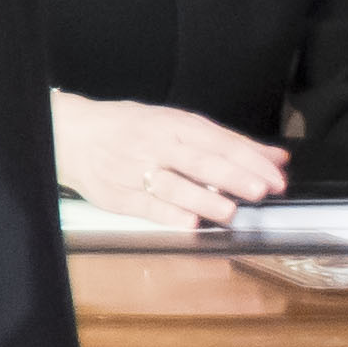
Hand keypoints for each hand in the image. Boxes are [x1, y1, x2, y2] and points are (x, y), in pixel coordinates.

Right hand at [51, 88, 285, 226]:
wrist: (71, 134)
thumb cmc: (130, 128)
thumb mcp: (178, 124)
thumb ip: (228, 142)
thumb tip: (276, 158)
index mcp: (173, 125)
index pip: (218, 142)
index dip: (248, 160)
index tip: (275, 178)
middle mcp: (155, 145)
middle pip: (198, 161)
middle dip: (231, 176)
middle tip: (258, 190)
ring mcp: (134, 170)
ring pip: (172, 185)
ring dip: (202, 198)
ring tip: (228, 211)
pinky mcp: (118, 194)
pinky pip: (144, 205)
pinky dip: (166, 214)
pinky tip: (187, 223)